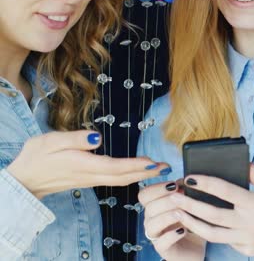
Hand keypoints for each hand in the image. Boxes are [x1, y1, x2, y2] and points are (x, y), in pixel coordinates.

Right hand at [6, 130, 166, 198]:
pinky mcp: (88, 179)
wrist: (23, 180)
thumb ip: (75, 139)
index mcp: (83, 165)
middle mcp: (90, 175)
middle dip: (145, 173)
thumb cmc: (36, 157)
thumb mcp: (50, 142)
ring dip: (139, 175)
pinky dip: (129, 176)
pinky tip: (136, 172)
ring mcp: (90, 179)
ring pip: (119, 180)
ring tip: (157, 170)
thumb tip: (98, 138)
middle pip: (123, 177)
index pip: (115, 167)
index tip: (153, 163)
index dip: (135, 166)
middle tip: (165, 168)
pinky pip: (113, 180)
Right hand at [138, 179, 205, 260]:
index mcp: (155, 206)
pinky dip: (171, 235)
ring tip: (181, 213)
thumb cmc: (191, 222)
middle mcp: (152, 220)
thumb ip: (183, 192)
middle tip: (181, 196)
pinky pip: (161, 243)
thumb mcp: (189, 204)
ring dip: (167, 216)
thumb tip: (184, 180)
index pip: (144, 194)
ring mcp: (156, 236)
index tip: (174, 184)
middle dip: (165, 200)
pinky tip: (183, 230)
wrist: (196, 247)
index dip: (156, 188)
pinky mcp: (163, 250)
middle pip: (149, 207)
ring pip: (151, 225)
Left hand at [168, 164, 253, 259]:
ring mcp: (247, 240)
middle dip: (190, 205)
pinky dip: (209, 231)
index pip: (225, 191)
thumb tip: (244, 164)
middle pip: (213, 215)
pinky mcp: (246, 250)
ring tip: (178, 212)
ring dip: (192, 222)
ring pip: (213, 233)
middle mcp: (250, 224)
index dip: (206, 183)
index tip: (190, 177)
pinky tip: (197, 222)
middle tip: (173, 196)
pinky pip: (223, 240)